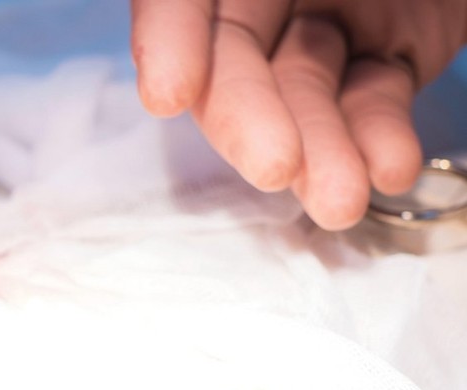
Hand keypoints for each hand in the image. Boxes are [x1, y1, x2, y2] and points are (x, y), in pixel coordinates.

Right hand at [131, 0, 466, 229]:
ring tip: (340, 198)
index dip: (169, 37)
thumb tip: (201, 12)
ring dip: (316, 150)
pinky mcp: (391, 42)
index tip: (173, 93)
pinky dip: (371, 137)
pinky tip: (387, 165)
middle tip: (274, 165)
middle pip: (236, 48)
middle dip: (248, 115)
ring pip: (301, 88)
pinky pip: (368, 97)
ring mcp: (334, 5)